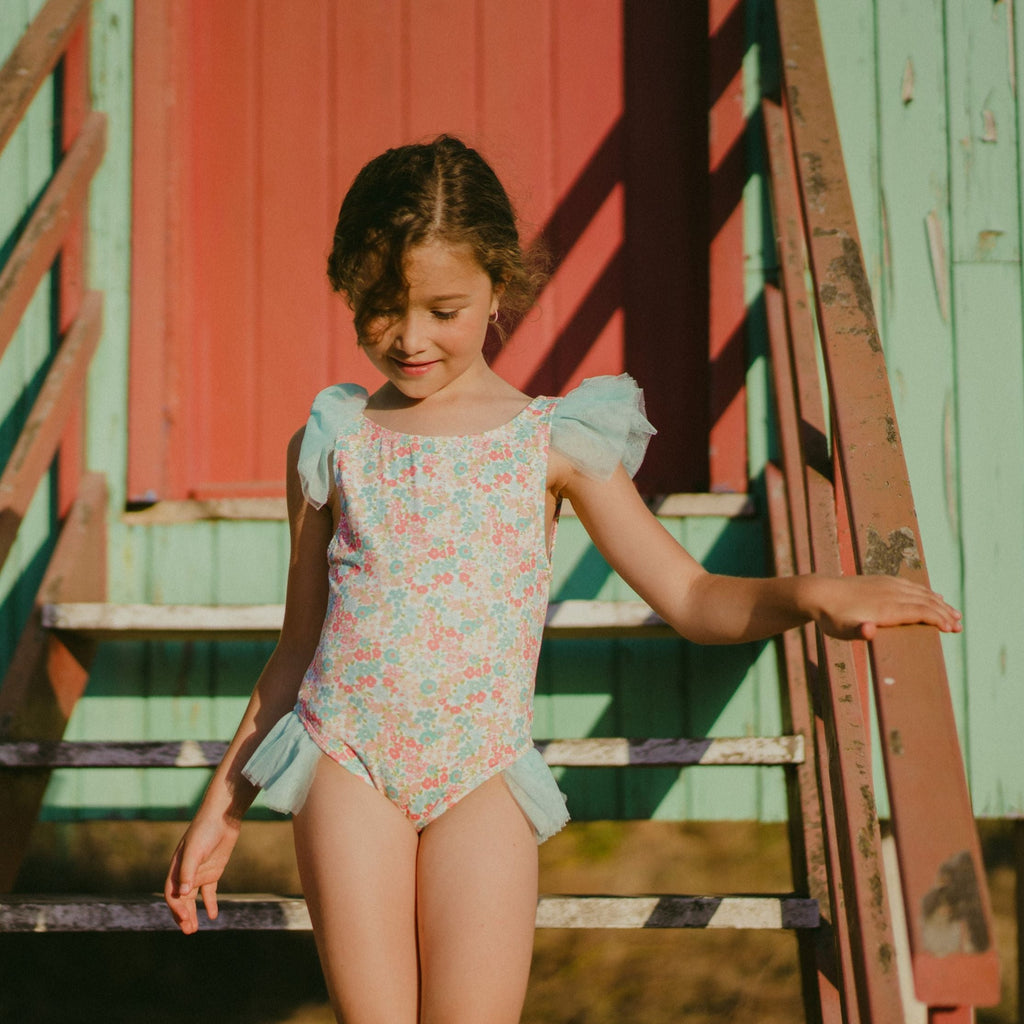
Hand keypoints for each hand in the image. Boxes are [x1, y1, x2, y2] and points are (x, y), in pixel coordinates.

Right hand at [164, 812, 241, 934]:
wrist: (222, 818)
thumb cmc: (205, 831)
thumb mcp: (195, 850)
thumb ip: (188, 871)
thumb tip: (183, 894)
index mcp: (176, 869)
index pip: (172, 894)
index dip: (176, 908)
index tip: (185, 918)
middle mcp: (186, 873)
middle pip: (181, 900)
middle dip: (183, 916)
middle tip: (189, 931)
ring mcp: (199, 873)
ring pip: (193, 899)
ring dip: (193, 913)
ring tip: (195, 929)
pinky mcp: (213, 872)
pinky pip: (209, 892)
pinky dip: (210, 904)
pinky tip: (212, 915)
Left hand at [811, 575, 961, 640]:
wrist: (818, 593)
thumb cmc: (831, 617)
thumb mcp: (842, 630)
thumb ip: (858, 632)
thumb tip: (869, 630)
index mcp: (887, 608)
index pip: (921, 612)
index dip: (938, 620)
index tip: (952, 629)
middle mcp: (890, 594)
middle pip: (925, 602)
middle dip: (944, 613)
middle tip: (959, 625)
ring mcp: (887, 585)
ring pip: (920, 593)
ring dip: (939, 602)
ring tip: (953, 612)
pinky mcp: (881, 580)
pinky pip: (910, 585)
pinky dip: (925, 591)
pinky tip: (931, 594)